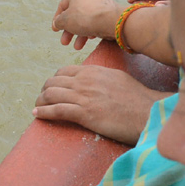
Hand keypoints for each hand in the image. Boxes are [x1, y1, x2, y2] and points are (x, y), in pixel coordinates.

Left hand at [33, 65, 166, 143]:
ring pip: (51, 94)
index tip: (52, 89)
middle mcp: (85, 81)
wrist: (148, 112)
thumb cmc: (138, 99)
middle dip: (45, 90)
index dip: (55, 81)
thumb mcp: (118, 79)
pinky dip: (43, 112)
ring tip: (37, 107)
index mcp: (93, 71)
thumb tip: (95, 81)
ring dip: (40, 101)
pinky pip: (56, 110)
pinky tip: (36, 114)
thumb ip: (102, 78)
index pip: (64, 71)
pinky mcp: (84, 113)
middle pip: (53, 81)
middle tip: (42, 99)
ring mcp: (84, 96)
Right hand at [52, 0, 118, 50]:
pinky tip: (90, 38)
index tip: (55, 29)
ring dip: (79, 34)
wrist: (110, 21)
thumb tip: (57, 23)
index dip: (57, 19)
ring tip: (77, 47)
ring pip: (86, 19)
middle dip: (69, 31)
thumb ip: (58, 22)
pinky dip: (91, 30)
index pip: (63, 5)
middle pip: (75, 14)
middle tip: (65, 42)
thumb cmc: (85, 18)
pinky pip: (97, 21)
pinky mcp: (109, 11)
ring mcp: (101, 2)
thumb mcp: (65, 21)